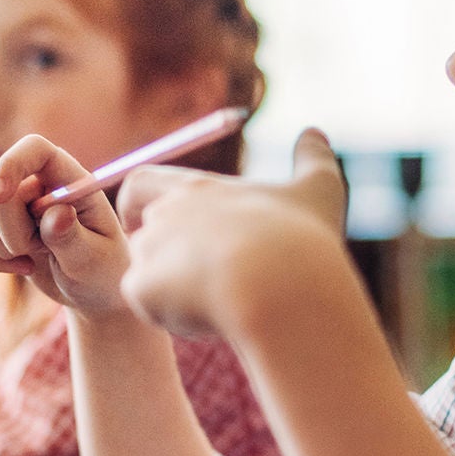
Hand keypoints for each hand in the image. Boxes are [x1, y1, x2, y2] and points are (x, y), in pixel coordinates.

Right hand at [0, 134, 133, 316]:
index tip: (0, 195)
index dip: (11, 164)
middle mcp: (39, 183)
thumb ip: (73, 237)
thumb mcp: (95, 260)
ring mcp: (15, 201)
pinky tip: (24, 267)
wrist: (92, 291)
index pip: (35, 149)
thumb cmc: (103, 271)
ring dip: (1, 247)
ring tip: (34, 258)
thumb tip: (56, 213)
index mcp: (70, 180)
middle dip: (12, 235)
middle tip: (43, 252)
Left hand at [116, 129, 347, 338]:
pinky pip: (148, 307)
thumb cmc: (301, 238)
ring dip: (173, 291)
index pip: (140, 183)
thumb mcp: (317, 190)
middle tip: (208, 281)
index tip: (149, 220)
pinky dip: (172, 316)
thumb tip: (316, 133)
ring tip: (220, 305)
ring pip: (147, 275)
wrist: (281, 287)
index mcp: (198, 188)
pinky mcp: (143, 290)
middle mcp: (165, 214)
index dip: (137, 204)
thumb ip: (313, 158)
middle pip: (144, 236)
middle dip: (168, 260)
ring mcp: (150, 251)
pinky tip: (210, 322)